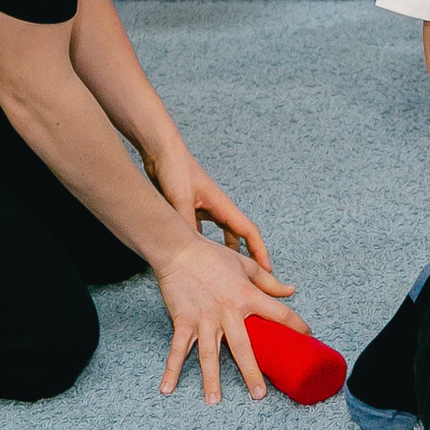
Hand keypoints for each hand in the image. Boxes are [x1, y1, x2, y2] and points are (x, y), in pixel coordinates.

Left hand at [143, 144, 289, 290]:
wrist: (161, 152)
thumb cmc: (175, 169)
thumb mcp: (181, 199)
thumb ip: (186, 223)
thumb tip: (191, 249)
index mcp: (222, 205)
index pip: (249, 231)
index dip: (260, 251)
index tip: (267, 270)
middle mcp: (217, 207)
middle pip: (239, 236)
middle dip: (248, 255)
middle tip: (250, 276)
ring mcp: (205, 208)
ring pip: (222, 235)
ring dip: (226, 251)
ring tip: (227, 270)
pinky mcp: (190, 208)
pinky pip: (202, 231)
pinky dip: (204, 244)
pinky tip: (197, 255)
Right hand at [151, 233, 309, 404]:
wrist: (179, 251)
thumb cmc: (214, 257)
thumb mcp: (246, 265)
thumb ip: (269, 282)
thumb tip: (291, 290)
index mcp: (246, 296)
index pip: (278, 313)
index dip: (295, 325)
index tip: (307, 337)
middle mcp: (227, 311)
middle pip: (242, 347)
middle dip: (251, 372)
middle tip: (259, 395)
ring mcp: (204, 319)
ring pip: (209, 354)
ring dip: (211, 379)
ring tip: (215, 401)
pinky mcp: (183, 321)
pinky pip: (177, 349)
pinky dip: (171, 369)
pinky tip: (167, 389)